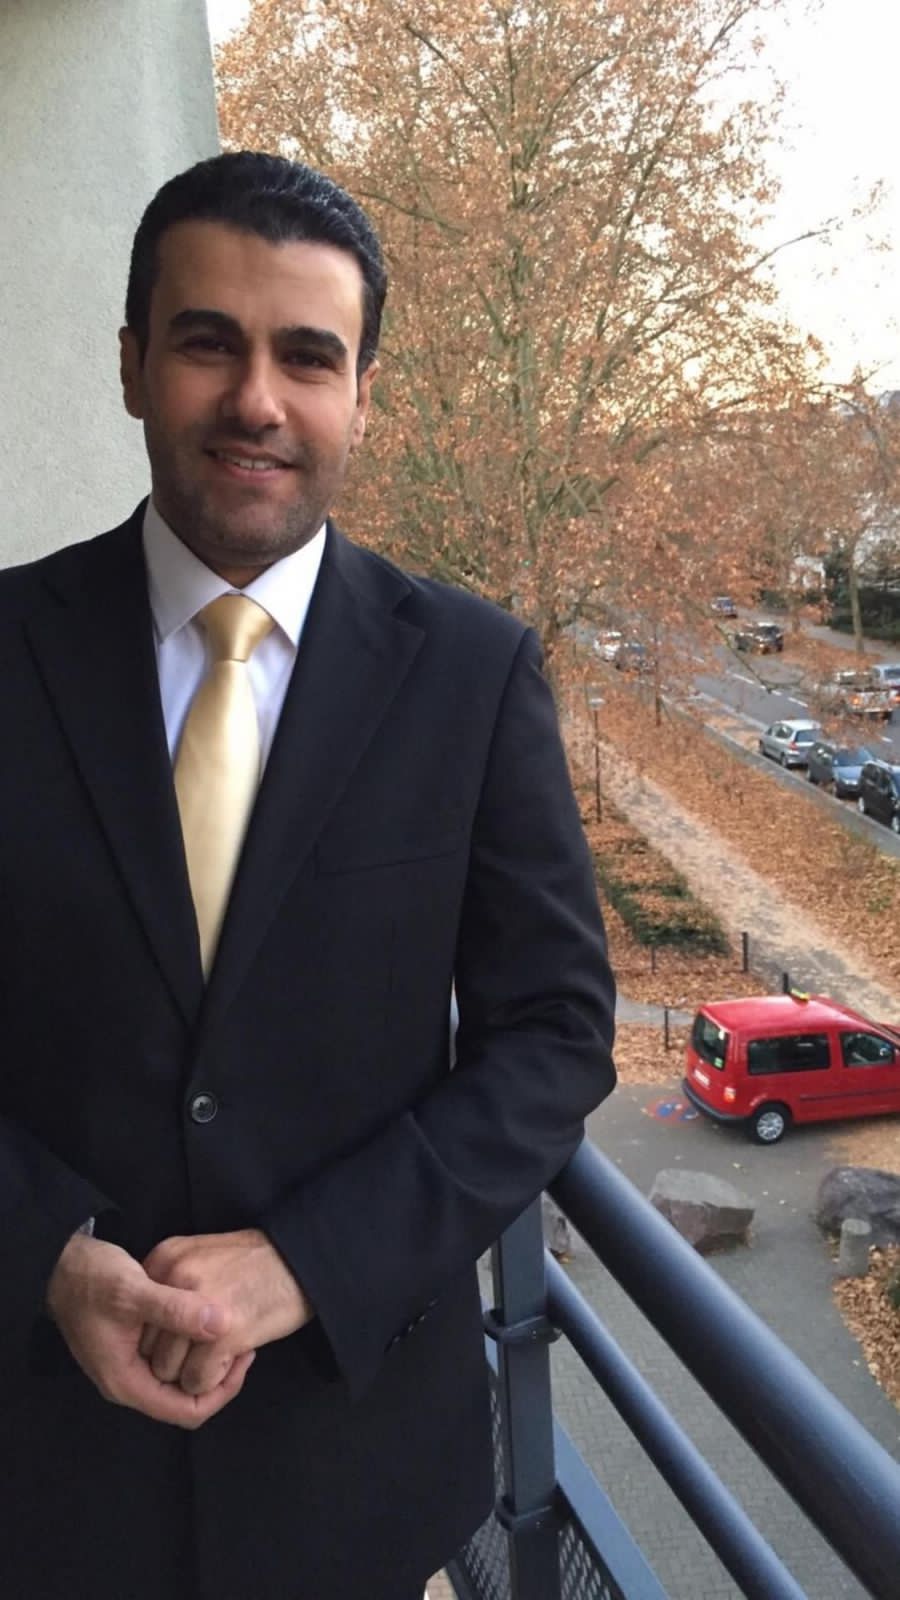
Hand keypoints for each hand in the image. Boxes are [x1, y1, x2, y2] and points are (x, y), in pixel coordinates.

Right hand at [46, 1232, 254, 1427]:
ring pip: (180, 1375)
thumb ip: (177, 1310)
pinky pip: (171, 1357)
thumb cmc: (91, 1279)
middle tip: (244, 1337)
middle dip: (218, 1374)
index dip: (221, 1391)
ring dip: (205, 1357)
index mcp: (127, 1382)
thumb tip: (224, 1323)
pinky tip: (207, 1317)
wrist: (59, 1262)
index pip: (187, 1411)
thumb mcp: (134, 1291)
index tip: (244, 1356)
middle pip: (186, 1397)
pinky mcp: (133, 1345)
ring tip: (232, 1325)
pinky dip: (191, 1343)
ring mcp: (130, 1364)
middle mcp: (129, 1381)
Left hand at [140, 1229, 310, 1395]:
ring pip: (168, 1370)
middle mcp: (174, 1277)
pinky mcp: (222, 1334)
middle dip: (175, 1357)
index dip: (161, 1336)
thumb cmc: (260, 1261)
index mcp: (166, 1258)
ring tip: (223, 1353)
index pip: (138, 1317)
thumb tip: (155, 1325)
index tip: (187, 1336)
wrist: (305, 1258)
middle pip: (148, 1346)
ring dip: (193, 1372)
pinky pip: (198, 1381)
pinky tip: (237, 1356)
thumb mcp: (205, 1255)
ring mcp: (196, 1306)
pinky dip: (215, 1380)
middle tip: (206, 1350)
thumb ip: (174, 1284)